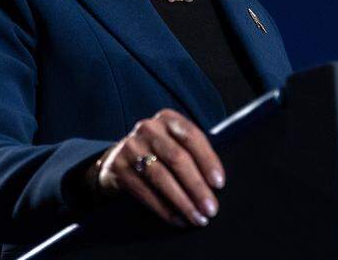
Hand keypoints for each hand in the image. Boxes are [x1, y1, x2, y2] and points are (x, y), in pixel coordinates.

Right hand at [91, 109, 225, 226]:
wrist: (121, 158)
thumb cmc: (161, 154)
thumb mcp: (176, 143)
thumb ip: (195, 154)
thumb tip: (217, 186)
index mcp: (168, 119)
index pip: (191, 137)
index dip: (207, 161)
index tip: (219, 184)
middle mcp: (148, 128)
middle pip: (177, 158)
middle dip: (197, 187)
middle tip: (210, 209)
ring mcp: (130, 146)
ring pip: (161, 176)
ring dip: (182, 201)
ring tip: (196, 217)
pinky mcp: (119, 166)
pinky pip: (144, 190)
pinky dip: (163, 208)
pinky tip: (177, 219)